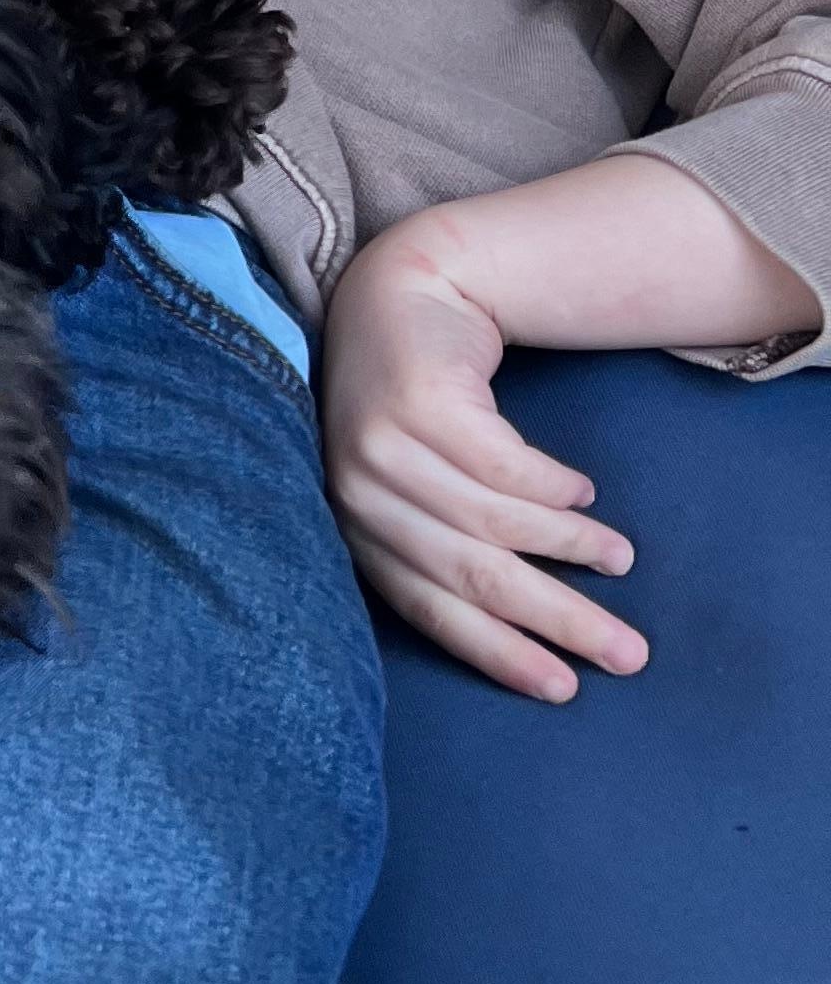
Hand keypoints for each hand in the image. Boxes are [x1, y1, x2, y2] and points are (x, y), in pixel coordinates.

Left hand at [320, 220, 647, 701]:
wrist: (397, 294)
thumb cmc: (410, 407)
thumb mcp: (408, 484)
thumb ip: (439, 546)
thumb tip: (521, 629)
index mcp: (356, 529)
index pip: (432, 609)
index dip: (503, 652)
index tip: (565, 689)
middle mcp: (360, 494)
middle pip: (474, 575)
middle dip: (558, 620)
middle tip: (627, 652)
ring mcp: (384, 446)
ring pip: (497, 522)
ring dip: (570, 546)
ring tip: (618, 558)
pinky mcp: (420, 403)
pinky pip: (508, 465)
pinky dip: (555, 486)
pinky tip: (583, 491)